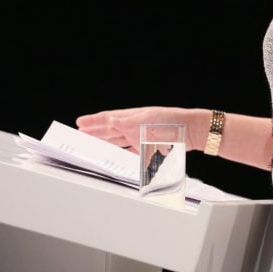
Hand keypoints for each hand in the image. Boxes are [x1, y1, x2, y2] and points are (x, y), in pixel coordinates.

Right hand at [76, 106, 194, 152]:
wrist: (192, 131)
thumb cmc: (173, 122)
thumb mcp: (147, 120)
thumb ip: (128, 122)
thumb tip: (111, 119)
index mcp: (132, 117)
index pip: (108, 119)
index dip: (93, 121)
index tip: (80, 122)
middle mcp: (134, 126)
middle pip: (110, 130)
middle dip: (95, 132)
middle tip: (80, 134)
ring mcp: (141, 136)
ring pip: (118, 140)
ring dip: (105, 142)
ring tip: (93, 143)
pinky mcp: (149, 147)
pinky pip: (130, 151)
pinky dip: (121, 152)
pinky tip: (116, 154)